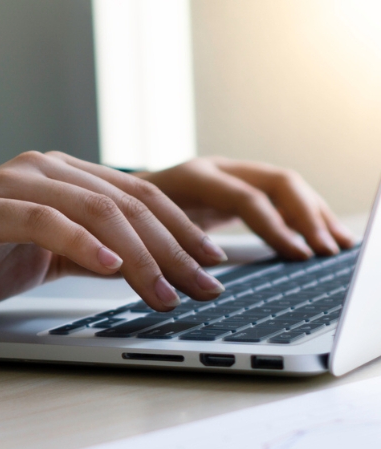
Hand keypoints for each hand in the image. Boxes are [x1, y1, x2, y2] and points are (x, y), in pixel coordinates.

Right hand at [0, 151, 229, 328]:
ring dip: (140, 254)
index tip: (211, 263)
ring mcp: (12, 185)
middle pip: (125, 202)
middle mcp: (42, 170)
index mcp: (61, 177)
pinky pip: (43, 220)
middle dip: (173, 247)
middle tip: (203, 285)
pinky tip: (110, 265)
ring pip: (94, 209)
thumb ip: (93, 249)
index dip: (180, 229)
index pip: (136, 197)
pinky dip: (80, 242)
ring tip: (167, 291)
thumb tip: (148, 265)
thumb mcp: (49, 255)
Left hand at [138, 156, 355, 259]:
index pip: (245, 196)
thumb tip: (201, 278)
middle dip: (306, 216)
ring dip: (312, 214)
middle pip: (276, 182)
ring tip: (336, 244)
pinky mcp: (234, 189)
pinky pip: (277, 197)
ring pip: (283, 187)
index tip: (296, 254)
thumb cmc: (123, 215)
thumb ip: (165, 248)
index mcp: (193, 176)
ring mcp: (228, 176)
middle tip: (324, 251)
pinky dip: (300, 216)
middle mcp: (215, 169)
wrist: (112, 194)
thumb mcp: (138, 231)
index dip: (273, 226)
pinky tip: (317, 236)